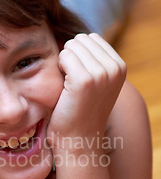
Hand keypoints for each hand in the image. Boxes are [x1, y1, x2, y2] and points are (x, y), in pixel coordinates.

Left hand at [47, 33, 125, 150]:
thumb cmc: (79, 110)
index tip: (77, 76)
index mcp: (120, 66)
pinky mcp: (85, 80)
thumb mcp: (96, 82)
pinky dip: (58, 67)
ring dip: (64, 62)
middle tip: (70, 81)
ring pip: (72, 45)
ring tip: (67, 84)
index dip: (78, 53)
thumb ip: (93, 60)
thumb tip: (76, 37)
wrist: (77, 140)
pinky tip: (63, 86)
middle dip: (70, 55)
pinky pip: (64, 55)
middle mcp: (115, 68)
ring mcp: (102, 74)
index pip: (92, 37)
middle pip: (81, 39)